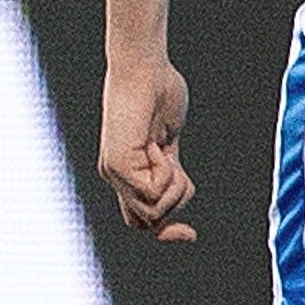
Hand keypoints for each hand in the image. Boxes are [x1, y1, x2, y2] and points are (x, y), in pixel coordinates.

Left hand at [96, 55, 194, 241]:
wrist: (145, 68)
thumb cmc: (158, 94)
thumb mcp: (167, 143)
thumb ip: (169, 173)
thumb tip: (180, 195)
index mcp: (126, 172)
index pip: (141, 220)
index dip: (165, 232)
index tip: (191, 235)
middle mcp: (115, 175)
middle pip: (149, 221)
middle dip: (175, 203)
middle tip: (173, 162)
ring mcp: (113, 171)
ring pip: (154, 211)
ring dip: (173, 186)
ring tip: (164, 150)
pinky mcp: (117, 164)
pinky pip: (152, 193)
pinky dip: (167, 173)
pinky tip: (158, 146)